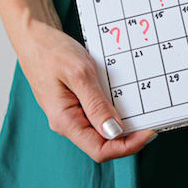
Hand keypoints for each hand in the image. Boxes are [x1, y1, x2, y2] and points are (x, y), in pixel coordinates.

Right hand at [16, 18, 156, 161]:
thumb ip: (96, 104)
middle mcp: (68, 122)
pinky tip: (126, 99)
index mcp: (65, 121)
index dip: (127, 146)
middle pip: (104, 143)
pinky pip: (98, 115)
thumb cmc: (51, 52)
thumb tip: (115, 131)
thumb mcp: (79, 74)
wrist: (34, 36)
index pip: (99, 150)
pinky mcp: (76, 104)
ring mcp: (72, 114)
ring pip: (102, 130)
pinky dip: (114, 110)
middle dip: (129, 136)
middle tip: (152, 120)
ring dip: (123, 123)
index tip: (149, 132)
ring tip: (142, 110)